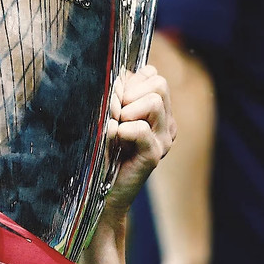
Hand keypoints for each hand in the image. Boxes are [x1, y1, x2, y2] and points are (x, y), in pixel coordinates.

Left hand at [102, 65, 176, 220]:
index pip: (153, 76)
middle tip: (115, 116)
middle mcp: (167, 124)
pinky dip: (122, 131)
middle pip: (158, 84)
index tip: (115, 101)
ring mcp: (164, 140)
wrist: (96, 191)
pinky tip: (114, 142)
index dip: (130, 82)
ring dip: (126, 111)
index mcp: (159, 111)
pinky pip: (140, 129)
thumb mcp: (108, 112)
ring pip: (154, 101)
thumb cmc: (99, 148)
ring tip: (115, 129)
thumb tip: (128, 73)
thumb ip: (120, 91)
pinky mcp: (154, 156)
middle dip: (130, 93)